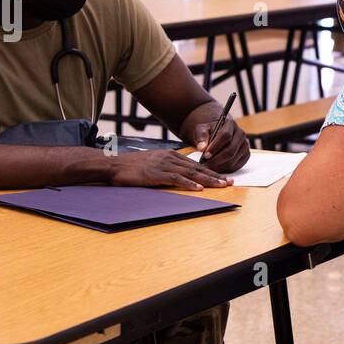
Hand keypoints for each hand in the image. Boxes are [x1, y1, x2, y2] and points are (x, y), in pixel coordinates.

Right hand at [109, 149, 229, 190]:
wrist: (113, 165)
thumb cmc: (131, 167)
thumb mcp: (153, 164)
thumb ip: (167, 168)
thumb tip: (180, 176)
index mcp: (170, 155)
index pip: (195, 164)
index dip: (210, 171)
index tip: (223, 177)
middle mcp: (169, 157)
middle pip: (197, 167)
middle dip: (215, 175)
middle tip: (230, 182)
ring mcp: (163, 165)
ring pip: (191, 172)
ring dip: (207, 180)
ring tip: (221, 185)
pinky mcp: (156, 173)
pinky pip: (176, 178)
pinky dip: (189, 183)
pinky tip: (198, 188)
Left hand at [193, 116, 250, 172]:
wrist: (218, 132)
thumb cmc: (209, 131)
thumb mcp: (202, 129)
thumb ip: (201, 136)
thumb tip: (202, 147)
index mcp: (230, 124)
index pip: (225, 136)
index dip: (215, 147)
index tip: (205, 155)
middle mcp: (241, 134)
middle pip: (231, 150)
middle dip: (217, 160)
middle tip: (205, 165)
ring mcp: (245, 145)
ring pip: (233, 160)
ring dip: (219, 166)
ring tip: (208, 166)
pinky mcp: (246, 155)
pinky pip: (236, 166)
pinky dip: (225, 169)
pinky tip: (216, 167)